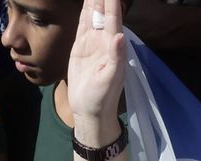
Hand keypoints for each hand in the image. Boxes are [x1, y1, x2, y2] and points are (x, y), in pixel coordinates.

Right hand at [66, 0, 125, 128]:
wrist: (88, 109)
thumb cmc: (102, 97)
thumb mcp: (110, 79)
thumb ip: (116, 57)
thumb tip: (119, 36)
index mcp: (114, 46)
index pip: (113, 18)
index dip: (112, 2)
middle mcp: (105, 40)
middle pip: (104, 12)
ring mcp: (93, 42)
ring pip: (93, 15)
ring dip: (95, 0)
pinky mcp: (81, 46)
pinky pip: (83, 24)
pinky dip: (84, 10)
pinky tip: (87, 1)